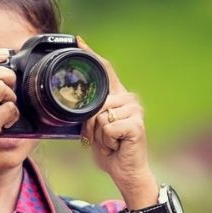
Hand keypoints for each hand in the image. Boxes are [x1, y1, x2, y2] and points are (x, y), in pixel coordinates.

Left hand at [76, 36, 155, 196]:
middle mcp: (129, 99)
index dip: (91, 55)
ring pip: (99, 117)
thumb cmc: (111, 150)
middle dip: (90, 126)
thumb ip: (89, 113)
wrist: (126, 172)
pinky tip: (117, 146)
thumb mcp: (95, 129)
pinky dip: (106, 142)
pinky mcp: (135, 124)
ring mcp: (134, 110)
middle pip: (94, 103)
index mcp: (118, 97)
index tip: (78, 40)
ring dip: (98, 136)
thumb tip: (76, 106)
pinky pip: (107, 128)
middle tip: (102, 139)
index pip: (105, 70)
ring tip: (110, 143)